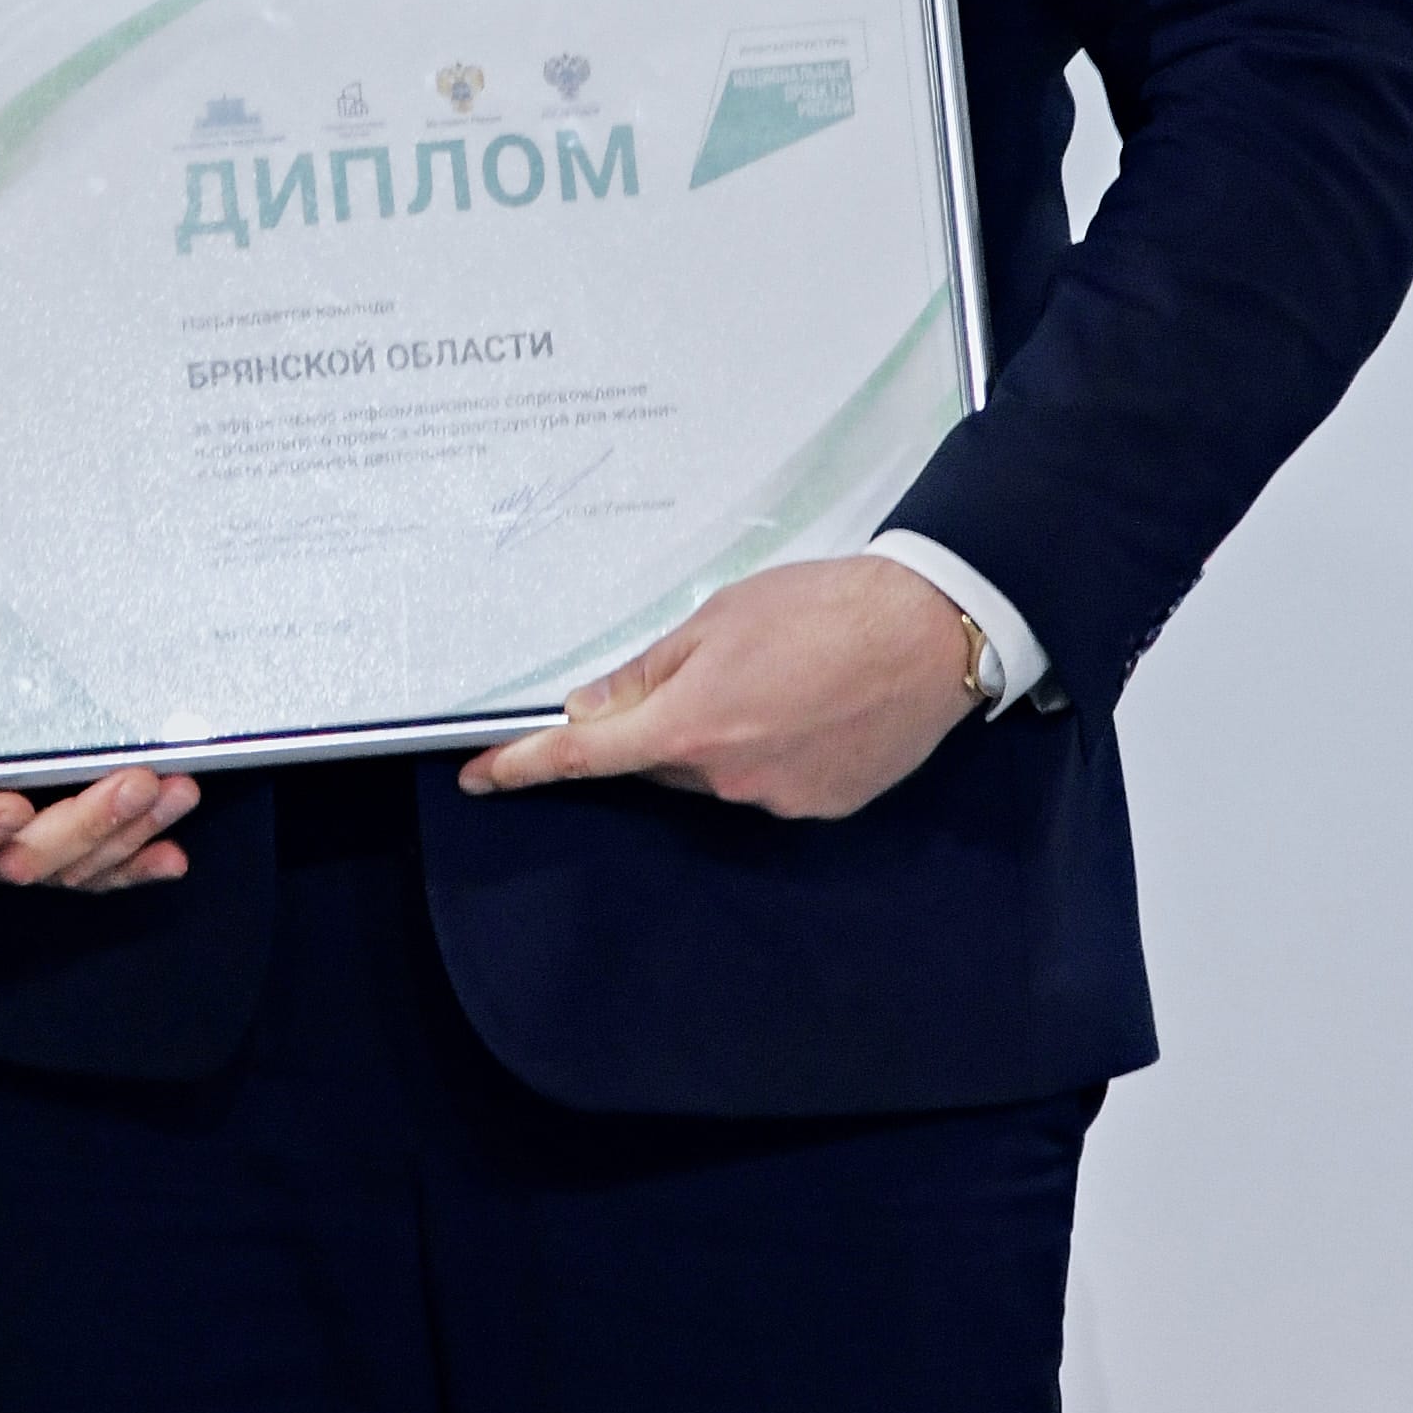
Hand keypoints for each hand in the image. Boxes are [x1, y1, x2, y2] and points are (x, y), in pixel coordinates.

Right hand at [0, 637, 200, 893]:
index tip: (12, 805)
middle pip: (25, 858)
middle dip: (88, 823)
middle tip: (135, 782)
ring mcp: (6, 850)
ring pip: (68, 866)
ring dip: (126, 836)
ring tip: (175, 795)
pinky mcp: (43, 845)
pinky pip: (89, 869)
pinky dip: (131, 863)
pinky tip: (169, 856)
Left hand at [454, 556, 984, 821]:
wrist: (931, 630)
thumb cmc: (823, 607)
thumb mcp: (716, 619)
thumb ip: (646, 672)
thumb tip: (588, 708)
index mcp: (689, 724)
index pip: (584, 756)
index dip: (524, 767)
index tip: (481, 776)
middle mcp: (726, 776)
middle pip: (658, 762)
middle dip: (663, 724)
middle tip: (713, 668)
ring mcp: (776, 799)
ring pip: (715, 773)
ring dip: (724, 735)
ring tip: (781, 678)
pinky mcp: (823, 806)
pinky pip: (769, 783)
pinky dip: (774, 751)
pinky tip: (811, 708)